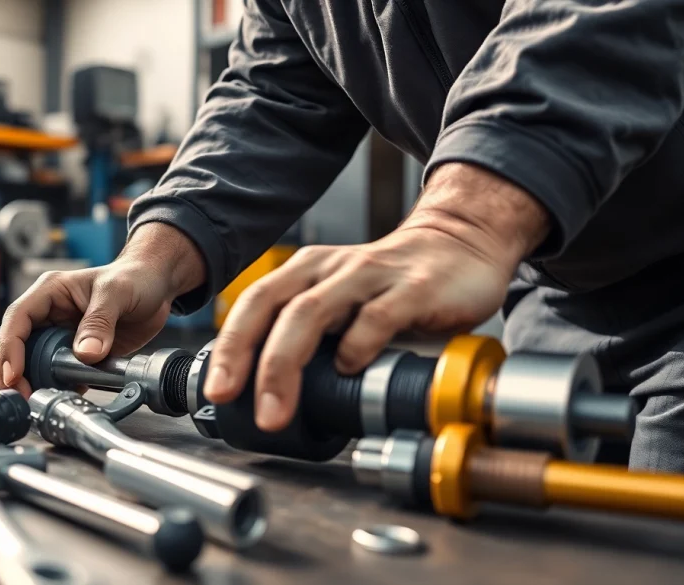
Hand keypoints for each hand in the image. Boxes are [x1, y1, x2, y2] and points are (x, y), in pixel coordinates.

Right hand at [0, 223, 205, 396]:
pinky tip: (63, 398)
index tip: (14, 373)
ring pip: (32, 362)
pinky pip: (57, 373)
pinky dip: (56, 387)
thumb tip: (85, 354)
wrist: (156, 287)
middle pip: (15, 344)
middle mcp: (49, 314)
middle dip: (11, 370)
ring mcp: (60, 335)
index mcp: (49, 292)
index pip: (17, 319)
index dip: (10, 347)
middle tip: (21, 395)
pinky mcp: (75, 354)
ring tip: (37, 401)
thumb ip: (100, 322)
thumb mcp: (116, 293)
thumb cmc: (134, 277)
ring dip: (31, 382)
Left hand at [202, 163, 549, 431]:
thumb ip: (317, 341)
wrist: (464, 242)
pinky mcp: (413, 287)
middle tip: (235, 400)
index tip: (218, 390)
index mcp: (307, 272)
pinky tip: (351, 370)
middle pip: (274, 307)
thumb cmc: (396, 285)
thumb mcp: (344, 306)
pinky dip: (356, 346)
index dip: (230, 346)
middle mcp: (330, 269)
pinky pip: (375, 316)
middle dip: (247, 358)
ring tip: (277, 409)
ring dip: (286, 363)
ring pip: (312, 312)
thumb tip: (280, 396)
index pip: (254, 304)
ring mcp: (370, 275)